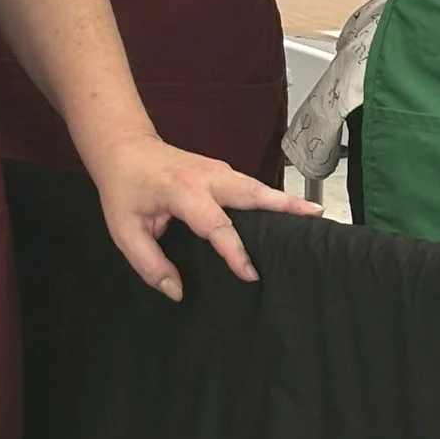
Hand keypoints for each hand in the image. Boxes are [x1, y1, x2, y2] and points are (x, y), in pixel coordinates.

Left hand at [84, 132, 320, 299]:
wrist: (124, 147)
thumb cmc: (123, 189)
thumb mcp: (124, 231)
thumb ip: (149, 264)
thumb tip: (177, 291)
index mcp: (183, 192)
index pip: (216, 226)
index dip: (234, 252)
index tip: (250, 274)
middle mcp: (208, 176)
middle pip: (253, 193)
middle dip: (284, 206)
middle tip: (316, 218)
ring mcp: (218, 169)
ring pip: (257, 187)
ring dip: (285, 200)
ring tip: (315, 214)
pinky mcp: (222, 171)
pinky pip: (250, 186)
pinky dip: (271, 197)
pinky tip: (288, 210)